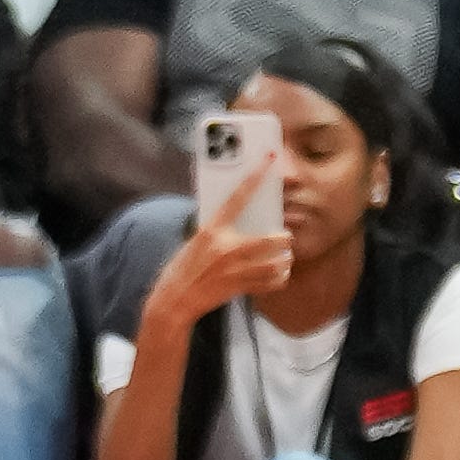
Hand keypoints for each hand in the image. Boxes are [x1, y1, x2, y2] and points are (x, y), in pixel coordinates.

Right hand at [151, 159, 292, 323]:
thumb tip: (240, 213)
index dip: (256, 176)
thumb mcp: (197, 240)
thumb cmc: (184, 267)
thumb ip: (219, 228)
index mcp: (212, 230)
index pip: (238, 197)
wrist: (174, 300)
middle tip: (285, 237)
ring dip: (285, 260)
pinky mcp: (239, 287)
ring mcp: (234, 270)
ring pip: (277, 263)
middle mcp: (226, 248)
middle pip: (272, 239)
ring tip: (284, 258)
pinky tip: (278, 274)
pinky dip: (279, 278)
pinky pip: (272, 283)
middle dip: (284, 239)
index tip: (270, 158)